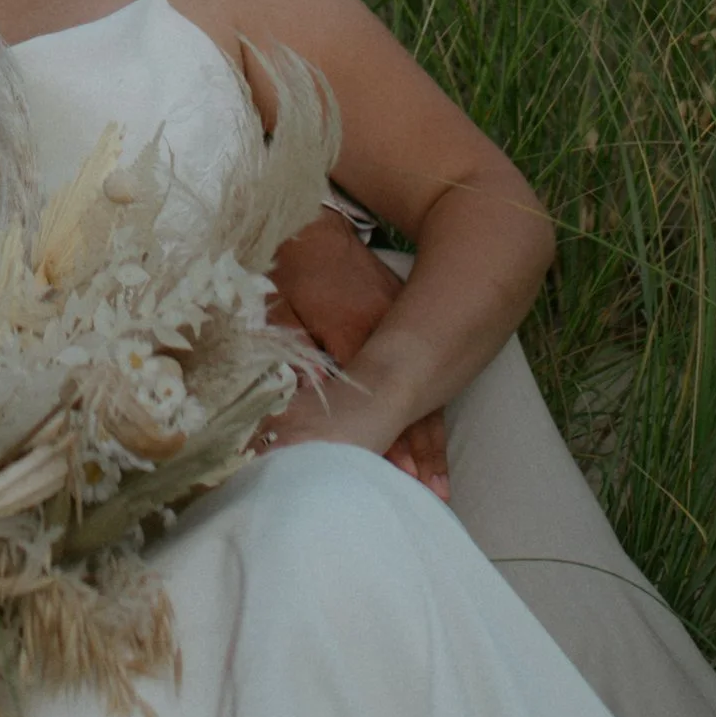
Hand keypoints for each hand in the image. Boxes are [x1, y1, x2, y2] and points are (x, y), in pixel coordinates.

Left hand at [266, 206, 451, 498]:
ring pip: (422, 390)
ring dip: (427, 438)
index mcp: (354, 328)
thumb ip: (291, 356)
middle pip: (408, 399)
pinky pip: (421, 372)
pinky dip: (428, 409)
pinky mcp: (404, 321)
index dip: (382, 438)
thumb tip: (292, 406)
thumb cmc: (289, 267)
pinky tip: (432, 443)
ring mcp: (401, 324)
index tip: (392, 476)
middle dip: (415, 450)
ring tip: (436, 484)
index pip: (373, 395)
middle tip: (425, 495)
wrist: (314, 221)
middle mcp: (388, 329)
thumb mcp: (279, 308)